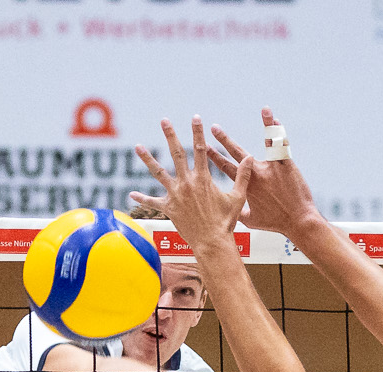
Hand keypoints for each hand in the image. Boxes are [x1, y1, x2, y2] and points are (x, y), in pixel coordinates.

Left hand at [131, 117, 250, 251]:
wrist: (212, 242)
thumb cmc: (225, 222)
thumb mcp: (237, 197)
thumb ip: (242, 177)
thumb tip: (250, 158)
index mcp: (203, 179)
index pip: (200, 149)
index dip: (197, 132)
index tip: (195, 118)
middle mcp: (187, 183)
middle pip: (176, 154)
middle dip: (170, 135)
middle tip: (164, 120)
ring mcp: (175, 195)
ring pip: (158, 173)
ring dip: (147, 159)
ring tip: (138, 146)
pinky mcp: (168, 209)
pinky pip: (152, 202)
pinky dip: (142, 198)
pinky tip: (131, 194)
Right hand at [208, 108, 323, 240]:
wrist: (298, 222)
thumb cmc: (276, 223)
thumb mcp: (252, 221)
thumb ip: (240, 213)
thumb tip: (232, 213)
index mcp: (246, 186)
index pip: (226, 168)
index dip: (214, 157)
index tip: (204, 147)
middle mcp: (257, 174)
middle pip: (237, 152)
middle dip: (223, 139)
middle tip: (213, 127)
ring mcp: (272, 168)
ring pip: (268, 142)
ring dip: (267, 124)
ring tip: (265, 110)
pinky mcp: (287, 165)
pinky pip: (283, 146)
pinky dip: (281, 132)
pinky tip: (279, 119)